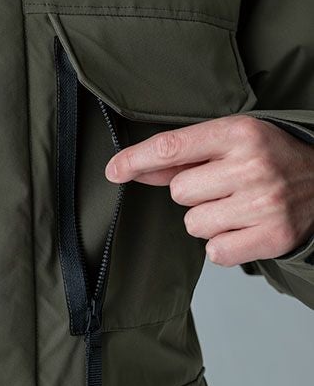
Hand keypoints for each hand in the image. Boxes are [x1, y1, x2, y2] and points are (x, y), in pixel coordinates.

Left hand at [105, 115, 313, 266]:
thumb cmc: (268, 159)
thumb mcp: (229, 142)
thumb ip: (180, 157)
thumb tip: (132, 169)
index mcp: (238, 134)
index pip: (171, 148)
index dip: (135, 160)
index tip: (113, 171)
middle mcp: (252, 166)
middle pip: (178, 192)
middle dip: (193, 193)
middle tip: (223, 187)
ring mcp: (264, 203)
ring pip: (193, 224)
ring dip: (207, 220)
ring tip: (236, 206)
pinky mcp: (273, 236)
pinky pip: (214, 252)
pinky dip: (222, 244)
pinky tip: (244, 227)